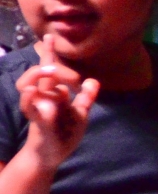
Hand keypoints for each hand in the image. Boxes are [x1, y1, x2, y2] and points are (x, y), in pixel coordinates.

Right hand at [14, 36, 98, 169]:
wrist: (51, 156)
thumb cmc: (64, 135)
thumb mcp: (79, 115)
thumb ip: (85, 99)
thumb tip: (94, 81)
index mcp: (54, 94)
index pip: (50, 70)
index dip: (49, 53)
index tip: (50, 37)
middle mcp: (42, 98)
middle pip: (39, 73)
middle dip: (52, 67)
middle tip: (71, 77)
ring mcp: (37, 109)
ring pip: (28, 85)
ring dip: (37, 76)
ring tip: (49, 72)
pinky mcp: (37, 123)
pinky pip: (31, 109)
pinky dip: (32, 100)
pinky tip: (35, 92)